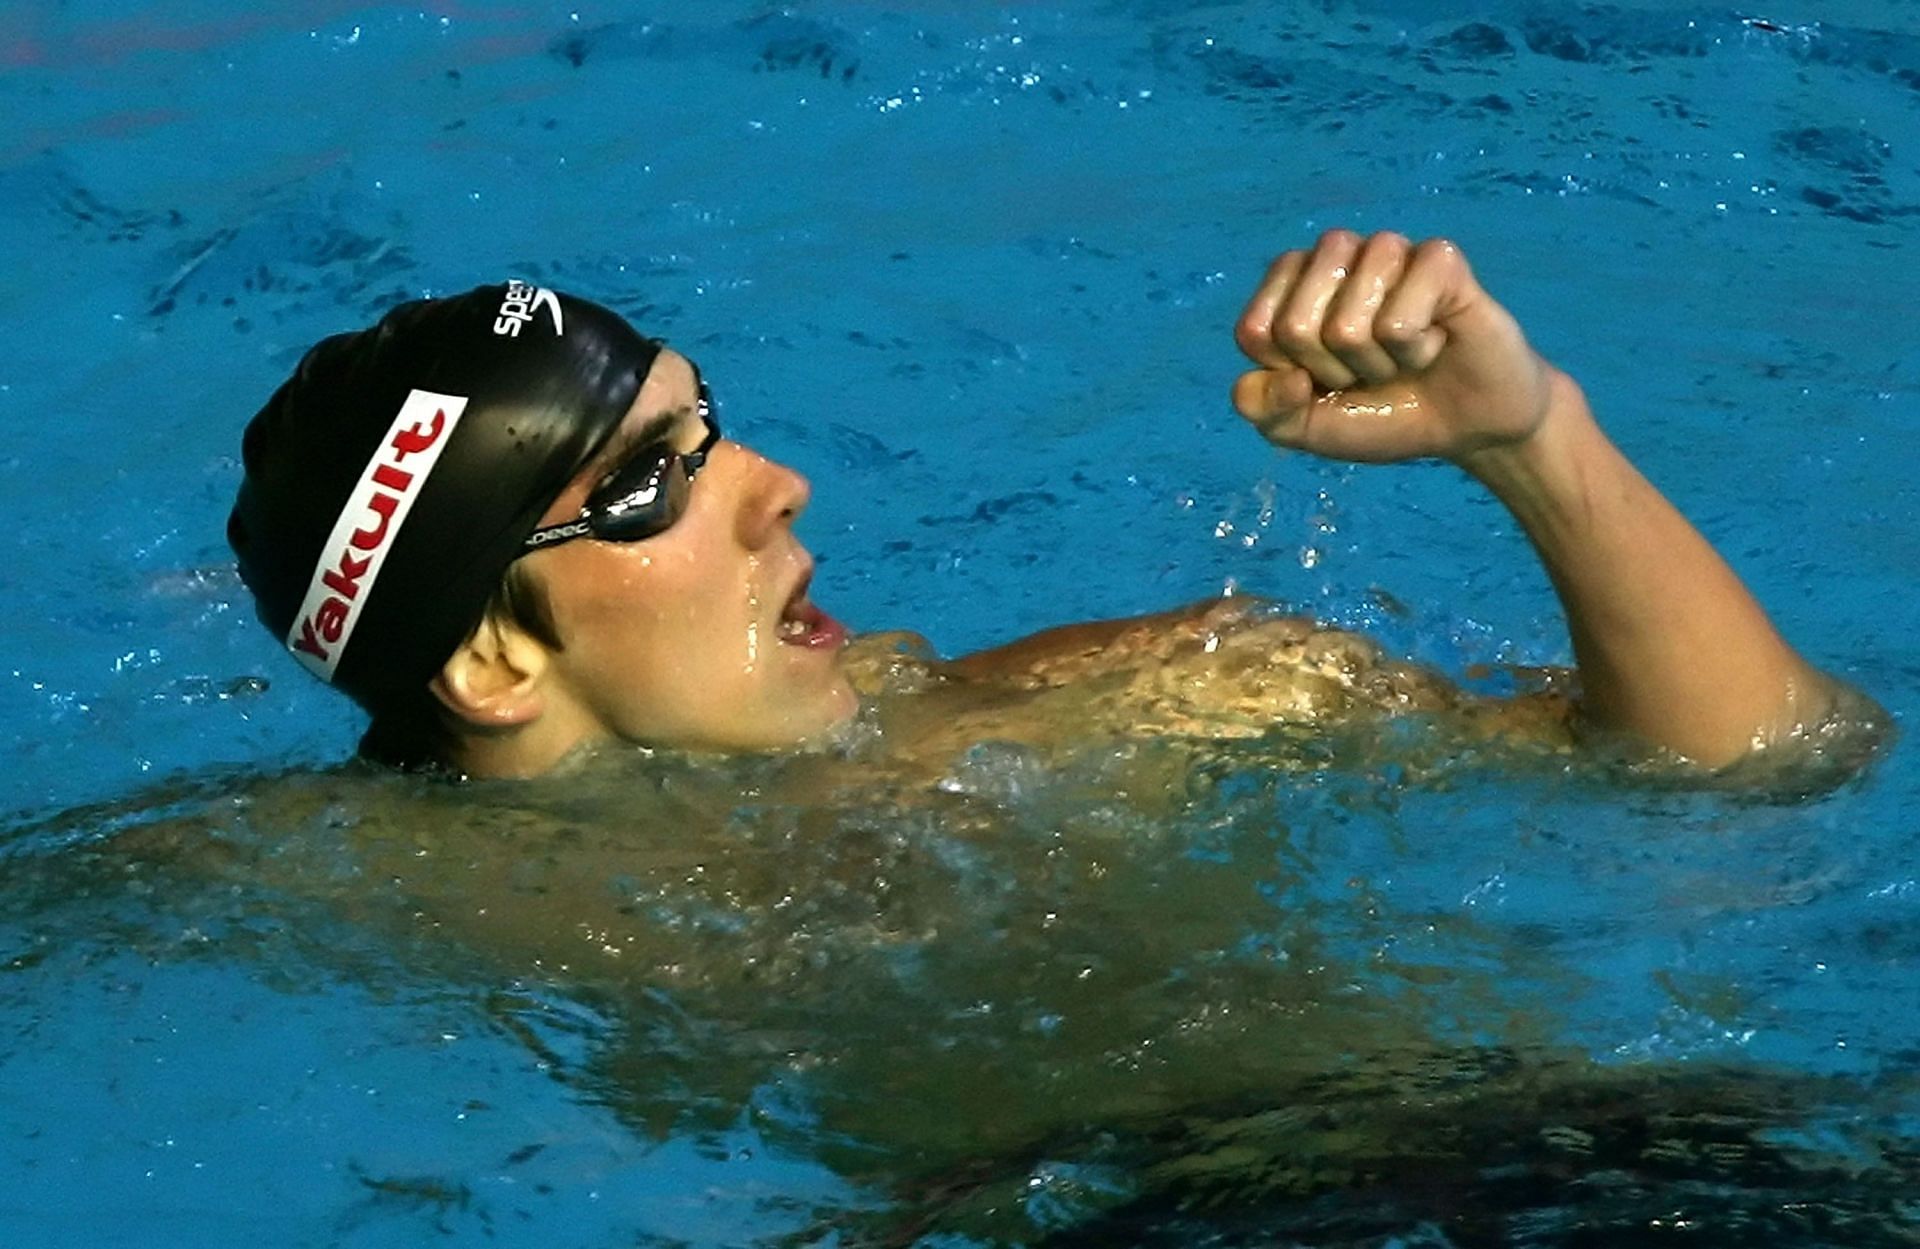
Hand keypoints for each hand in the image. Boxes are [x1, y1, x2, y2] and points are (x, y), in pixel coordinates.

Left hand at [1232, 230, 1554, 466]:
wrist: (1464, 425)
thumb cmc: (1381, 412)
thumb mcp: (1306, 427)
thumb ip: (1263, 409)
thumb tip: (1276, 377)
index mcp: (1289, 282)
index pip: (1254, 331)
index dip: (1289, 375)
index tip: (1323, 378)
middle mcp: (1333, 254)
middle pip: (1295, 328)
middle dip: (1334, 372)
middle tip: (1369, 369)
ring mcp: (1386, 249)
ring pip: (1347, 326)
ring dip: (1377, 364)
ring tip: (1402, 354)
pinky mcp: (1439, 259)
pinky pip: (1398, 324)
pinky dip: (1415, 353)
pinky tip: (1436, 342)